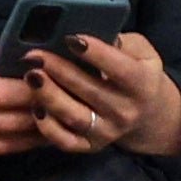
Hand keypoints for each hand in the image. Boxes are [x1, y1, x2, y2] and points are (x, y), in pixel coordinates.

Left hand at [27, 30, 180, 158]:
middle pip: (90, 91)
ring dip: (49, 96)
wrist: (149, 115)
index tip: (71, 38)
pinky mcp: (91, 146)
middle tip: (35, 55)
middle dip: (60, 71)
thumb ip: (122, 42)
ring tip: (31, 76)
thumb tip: (93, 34)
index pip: (119, 69)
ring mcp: (107, 132)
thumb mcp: (142, 52)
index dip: (95, 53)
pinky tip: (35, 106)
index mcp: (142, 85)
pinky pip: (65, 141)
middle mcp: (126, 112)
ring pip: (74, 117)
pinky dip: (47, 127)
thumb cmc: (139, 73)